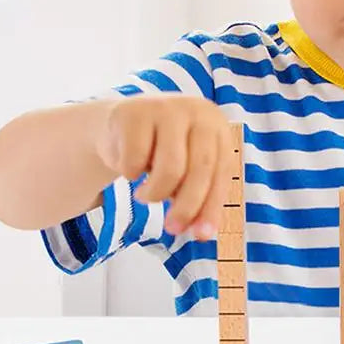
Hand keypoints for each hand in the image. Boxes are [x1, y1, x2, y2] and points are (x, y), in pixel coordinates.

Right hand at [94, 94, 232, 239]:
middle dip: (187, 206)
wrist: (121, 126)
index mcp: (217, 126)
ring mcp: (166, 107)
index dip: (212, 206)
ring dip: (155, 193)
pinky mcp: (133, 112)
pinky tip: (129, 170)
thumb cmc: (162, 153)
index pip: (222, 171)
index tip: (202, 235)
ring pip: (170, 168)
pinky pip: (135, 160)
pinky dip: (130, 174)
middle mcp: (197, 111)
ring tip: (145, 196)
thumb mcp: (186, 174)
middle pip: (200, 169)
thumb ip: (199, 200)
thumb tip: (204, 234)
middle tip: (172, 229)